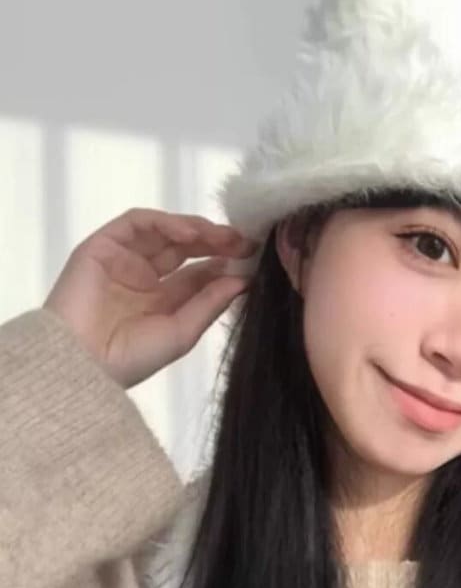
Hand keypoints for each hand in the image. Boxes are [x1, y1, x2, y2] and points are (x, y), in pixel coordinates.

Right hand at [44, 207, 258, 388]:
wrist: (80, 365)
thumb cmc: (131, 358)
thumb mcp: (181, 332)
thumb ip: (211, 303)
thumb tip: (245, 280)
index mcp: (163, 301)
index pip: (201, 272)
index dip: (227, 262)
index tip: (254, 257)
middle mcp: (145, 277)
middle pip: (187, 248)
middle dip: (217, 242)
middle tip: (245, 242)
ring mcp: (124, 259)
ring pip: (166, 232)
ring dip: (197, 229)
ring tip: (223, 236)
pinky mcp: (103, 246)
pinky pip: (137, 224)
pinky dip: (164, 222)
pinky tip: (189, 233)